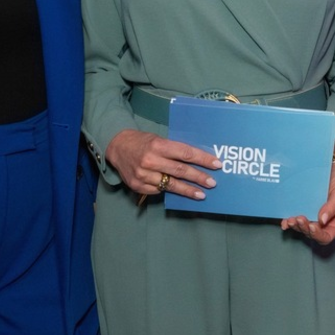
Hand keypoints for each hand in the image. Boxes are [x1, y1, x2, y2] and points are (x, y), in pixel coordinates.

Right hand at [105, 129, 220, 199]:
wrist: (117, 147)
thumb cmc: (143, 142)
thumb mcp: (159, 139)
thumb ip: (174, 150)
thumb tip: (197, 160)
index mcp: (158, 145)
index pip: (185, 153)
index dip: (202, 159)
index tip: (216, 164)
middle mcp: (150, 160)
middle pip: (180, 171)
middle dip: (198, 177)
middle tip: (212, 182)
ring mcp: (143, 175)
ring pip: (171, 185)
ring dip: (188, 190)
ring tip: (201, 194)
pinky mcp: (137, 186)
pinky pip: (158, 191)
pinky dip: (169, 191)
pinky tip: (179, 192)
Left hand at [280, 162, 334, 244]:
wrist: (334, 167)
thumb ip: (333, 207)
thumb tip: (322, 221)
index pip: (326, 236)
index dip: (318, 235)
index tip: (311, 226)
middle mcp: (323, 222)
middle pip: (312, 233)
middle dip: (304, 229)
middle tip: (298, 218)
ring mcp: (312, 215)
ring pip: (302, 228)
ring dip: (296, 226)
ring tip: (290, 220)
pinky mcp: (304, 208)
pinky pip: (296, 219)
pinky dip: (289, 223)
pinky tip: (284, 222)